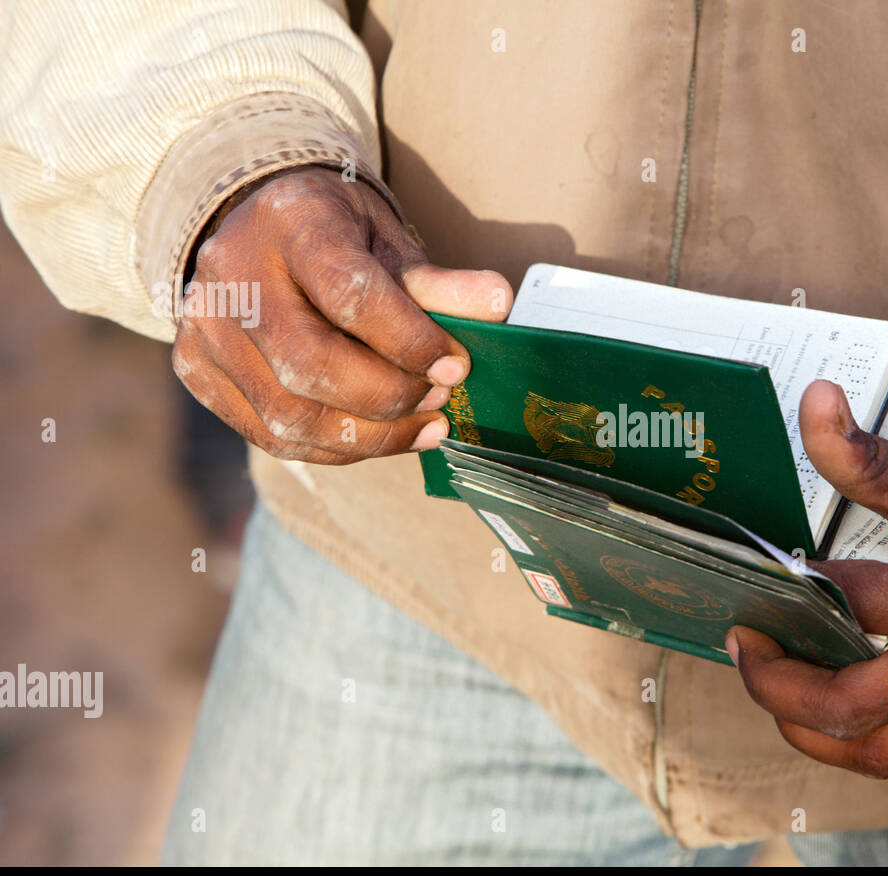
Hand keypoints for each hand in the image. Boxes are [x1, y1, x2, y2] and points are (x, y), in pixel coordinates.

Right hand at [171, 165, 512, 462]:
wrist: (255, 228)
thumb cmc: (338, 237)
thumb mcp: (389, 243)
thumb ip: (440, 283)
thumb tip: (499, 306)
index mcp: (289, 223)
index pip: (349, 294)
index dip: (410, 341)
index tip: (456, 366)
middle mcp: (231, 274)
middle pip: (310, 364)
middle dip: (389, 397)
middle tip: (440, 401)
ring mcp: (203, 327)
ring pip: (288, 414)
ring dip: (369, 437)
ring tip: (423, 426)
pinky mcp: (197, 371)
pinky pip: (270, 435)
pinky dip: (335, 449)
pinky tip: (380, 439)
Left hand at [726, 380, 887, 776]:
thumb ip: (860, 453)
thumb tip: (811, 406)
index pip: (846, 607)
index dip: (787, 590)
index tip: (752, 574)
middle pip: (847, 707)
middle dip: (776, 686)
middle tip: (742, 645)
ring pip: (878, 749)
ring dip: (812, 731)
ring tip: (774, 686)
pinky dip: (859, 733)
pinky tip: (825, 695)